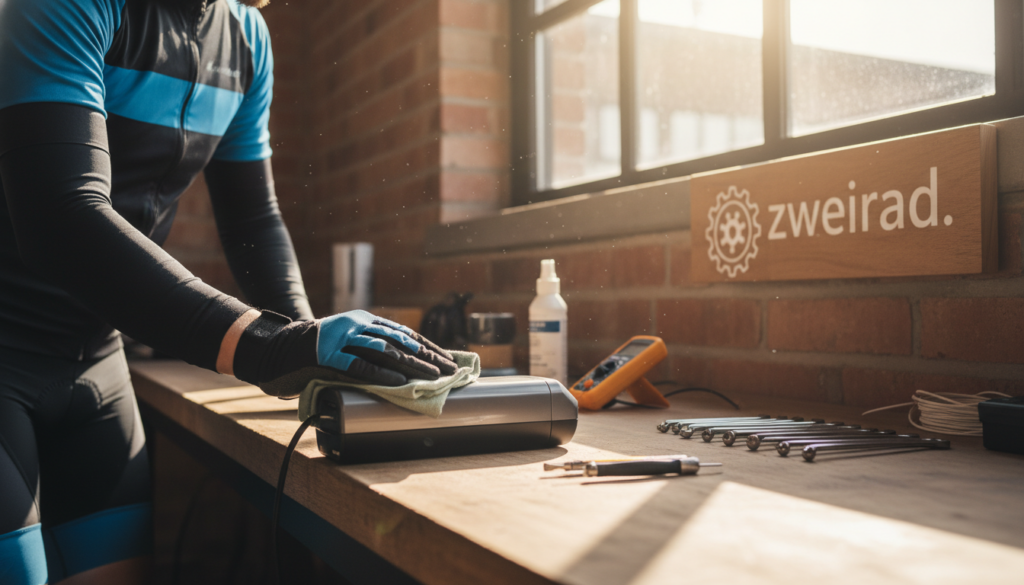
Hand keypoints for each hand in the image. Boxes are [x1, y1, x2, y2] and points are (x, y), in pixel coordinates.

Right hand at [230, 309, 457, 396]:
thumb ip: (373, 348)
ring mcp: (341, 338)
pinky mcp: (327, 355)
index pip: (405, 333)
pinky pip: (357, 367)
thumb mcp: (349, 341)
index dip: (429, 347)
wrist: (279, 348)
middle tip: (449, 371)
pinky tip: (398, 384)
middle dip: (427, 357)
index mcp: (365, 320)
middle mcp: (356, 325)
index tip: (449, 360)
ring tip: (431, 377)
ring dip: (410, 366)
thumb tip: (409, 365)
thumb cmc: (319, 350)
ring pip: (383, 351)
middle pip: (400, 341)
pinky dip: (379, 376)